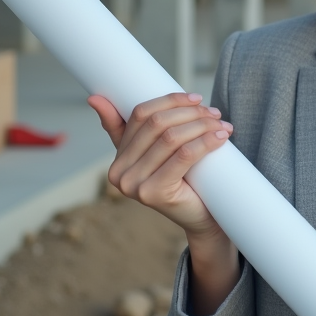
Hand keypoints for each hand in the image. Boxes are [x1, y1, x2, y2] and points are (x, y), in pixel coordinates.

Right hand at [88, 92, 232, 238]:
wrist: (200, 218)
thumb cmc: (183, 181)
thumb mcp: (157, 153)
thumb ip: (130, 128)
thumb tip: (93, 97)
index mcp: (118, 158)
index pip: (140, 115)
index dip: (170, 101)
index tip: (196, 98)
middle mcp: (119, 173)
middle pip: (157, 124)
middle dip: (190, 113)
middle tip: (214, 113)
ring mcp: (133, 185)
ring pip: (171, 138)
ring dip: (201, 125)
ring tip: (221, 124)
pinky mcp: (154, 194)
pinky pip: (183, 155)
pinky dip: (205, 142)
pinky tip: (220, 137)